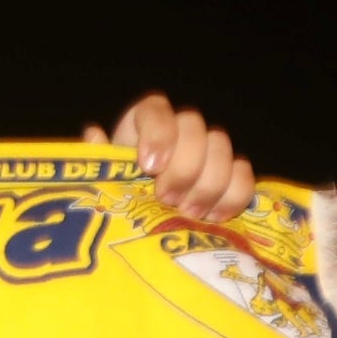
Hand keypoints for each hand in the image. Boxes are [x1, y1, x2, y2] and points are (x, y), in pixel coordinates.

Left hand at [85, 94, 256, 224]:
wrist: (145, 229)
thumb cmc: (120, 199)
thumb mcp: (105, 182)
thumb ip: (100, 159)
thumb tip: (93, 133)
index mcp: (143, 126)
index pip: (155, 108)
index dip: (158, 132)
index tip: (150, 166)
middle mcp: (179, 131)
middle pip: (193, 125)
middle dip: (183, 166)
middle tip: (167, 199)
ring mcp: (208, 150)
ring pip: (221, 145)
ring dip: (207, 183)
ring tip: (189, 214)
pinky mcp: (230, 176)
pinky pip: (243, 173)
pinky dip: (233, 195)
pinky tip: (214, 217)